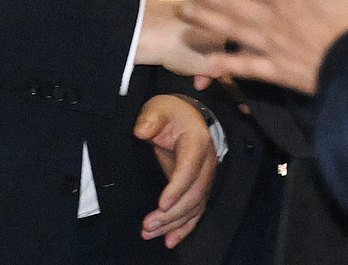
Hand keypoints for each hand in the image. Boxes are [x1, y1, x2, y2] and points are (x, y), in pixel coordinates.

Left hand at [134, 94, 217, 247]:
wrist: (185, 117)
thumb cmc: (171, 113)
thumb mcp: (159, 108)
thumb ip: (150, 118)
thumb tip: (141, 131)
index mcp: (198, 143)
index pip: (189, 170)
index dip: (177, 189)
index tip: (161, 204)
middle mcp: (206, 164)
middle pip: (193, 195)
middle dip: (172, 214)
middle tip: (148, 225)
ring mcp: (204, 178)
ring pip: (193, 208)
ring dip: (173, 224)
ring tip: (149, 233)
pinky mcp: (198, 188)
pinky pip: (195, 212)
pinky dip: (184, 228)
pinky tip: (170, 239)